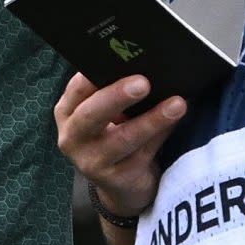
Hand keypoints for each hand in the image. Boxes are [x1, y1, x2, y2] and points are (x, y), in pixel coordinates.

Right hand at [53, 74, 183, 219]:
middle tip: (143, 83)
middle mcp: (72, 137)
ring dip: (151, 120)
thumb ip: (116, 94)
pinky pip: (143, 154)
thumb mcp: (107, 115)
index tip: (118, 59)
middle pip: (90, 115)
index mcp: (68, 112)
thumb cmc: (115, 136)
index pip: (76, 89)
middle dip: (116, 96)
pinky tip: (176, 122)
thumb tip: (151, 67)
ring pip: (122, 138)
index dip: (94, 75)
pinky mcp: (115, 180)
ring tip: (177, 104)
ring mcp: (91, 161)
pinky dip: (162, 136)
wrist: (121, 185)